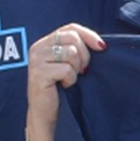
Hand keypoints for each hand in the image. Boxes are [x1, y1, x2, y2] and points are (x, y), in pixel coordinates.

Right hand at [26, 22, 104, 140]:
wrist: (46, 113)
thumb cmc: (60, 88)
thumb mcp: (68, 63)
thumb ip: (77, 49)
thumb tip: (101, 44)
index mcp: (45, 42)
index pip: (70, 28)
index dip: (89, 34)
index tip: (102, 47)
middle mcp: (38, 47)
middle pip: (73, 39)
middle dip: (84, 55)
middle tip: (82, 71)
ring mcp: (36, 59)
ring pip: (71, 53)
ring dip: (76, 69)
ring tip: (69, 78)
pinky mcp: (39, 73)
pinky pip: (66, 69)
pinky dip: (71, 79)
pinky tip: (64, 85)